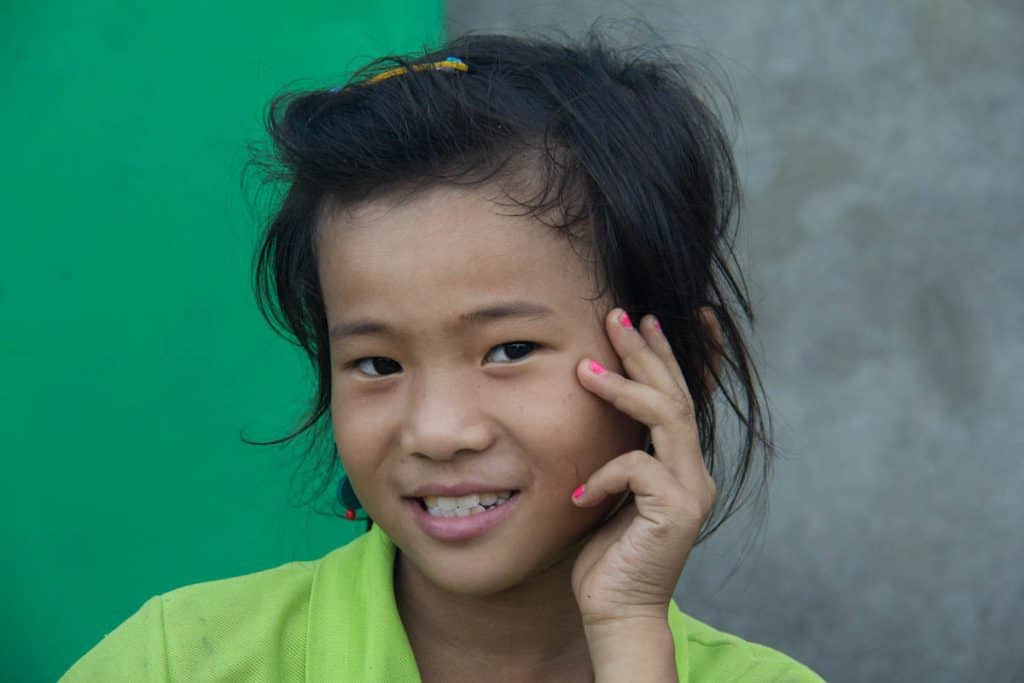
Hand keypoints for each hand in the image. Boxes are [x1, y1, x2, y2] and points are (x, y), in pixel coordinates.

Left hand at [570, 307, 716, 628]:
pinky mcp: (677, 512)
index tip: (658, 316)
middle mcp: (694, 472)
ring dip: (625, 386)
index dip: (676, 354)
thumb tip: (593, 412)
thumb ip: (616, 455)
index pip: (683, 397)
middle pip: (675, 395)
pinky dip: (602, 473)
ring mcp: (691, 490)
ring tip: (586, 366)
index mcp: (680, 465)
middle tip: (618, 315)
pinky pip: (635, 467)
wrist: (616, 612)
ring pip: (665, 417)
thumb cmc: (607, 555)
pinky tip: (578, 496)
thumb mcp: (609, 492)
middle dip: (646, 351)